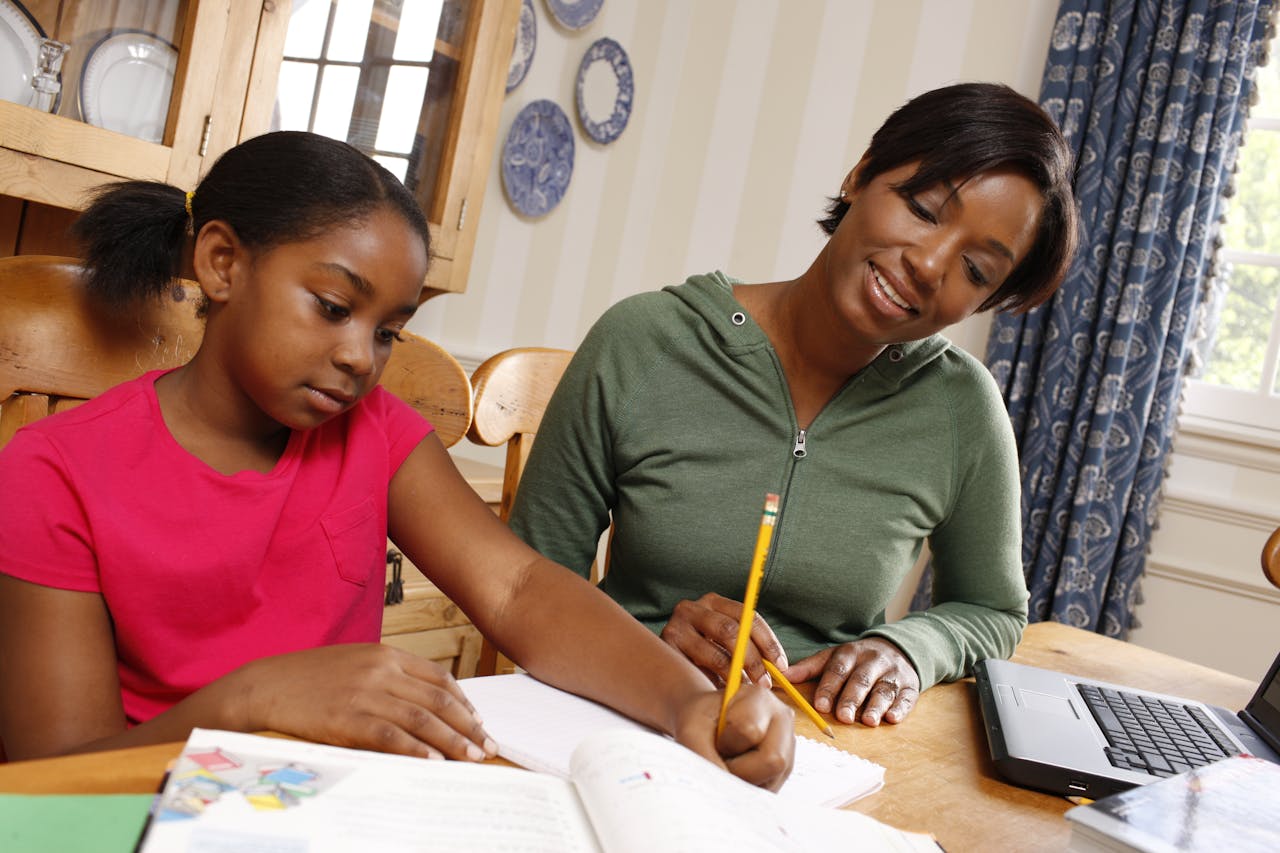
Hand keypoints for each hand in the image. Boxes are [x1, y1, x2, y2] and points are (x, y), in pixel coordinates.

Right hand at [237, 644, 496, 760]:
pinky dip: (416, 750)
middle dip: (467, 725)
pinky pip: (391, 736)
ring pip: (422, 719)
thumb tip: (421, 701)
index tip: (477, 721)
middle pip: (438, 699)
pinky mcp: (347, 719)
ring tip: (470, 757)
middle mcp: (381, 671)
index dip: (464, 702)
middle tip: (487, 745)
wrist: (264, 686)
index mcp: (385, 654)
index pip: (438, 678)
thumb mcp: (354, 664)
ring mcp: (364, 694)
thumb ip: (387, 677)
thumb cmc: (308, 678)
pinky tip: (432, 762)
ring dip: (451, 741)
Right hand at [660, 593, 787, 687]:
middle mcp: (693, 608)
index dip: (768, 642)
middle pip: (731, 631)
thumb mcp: (722, 642)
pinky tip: (721, 691)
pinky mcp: (666, 648)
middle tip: (764, 683)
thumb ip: (744, 648)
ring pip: (715, 653)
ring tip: (744, 690)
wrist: (657, 663)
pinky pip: (697, 670)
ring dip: (735, 676)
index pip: (748, 616)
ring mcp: (676, 627)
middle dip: (753, 660)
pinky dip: (714, 683)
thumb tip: (776, 670)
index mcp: (713, 602)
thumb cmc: (700, 653)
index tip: (781, 666)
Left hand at [671, 684, 794, 790]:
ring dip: (742, 782)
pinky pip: (768, 792)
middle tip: (722, 758)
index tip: (717, 735)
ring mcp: (788, 747)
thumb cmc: (700, 722)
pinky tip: (737, 772)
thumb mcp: (691, 732)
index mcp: (760, 698)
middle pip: (773, 760)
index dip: (726, 742)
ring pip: (773, 781)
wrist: (706, 722)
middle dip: (739, 769)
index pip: (749, 730)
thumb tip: (720, 791)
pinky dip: (746, 789)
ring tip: (729, 764)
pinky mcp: (785, 771)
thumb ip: (702, 756)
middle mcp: (782, 720)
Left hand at [784, 637, 919, 726]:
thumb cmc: (856, 660)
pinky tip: (893, 718)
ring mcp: (893, 672)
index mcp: (850, 654)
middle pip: (861, 680)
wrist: (896, 648)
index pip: (837, 670)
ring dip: (876, 705)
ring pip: (884, 689)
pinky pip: (907, 696)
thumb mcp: (833, 657)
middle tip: (844, 717)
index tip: (821, 705)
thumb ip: (808, 668)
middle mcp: (872, 661)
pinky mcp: (911, 685)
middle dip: (852, 699)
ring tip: (869, 721)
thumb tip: (779, 675)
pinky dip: (901, 708)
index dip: (829, 688)